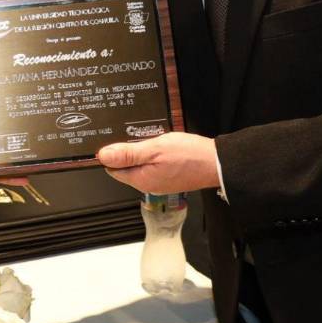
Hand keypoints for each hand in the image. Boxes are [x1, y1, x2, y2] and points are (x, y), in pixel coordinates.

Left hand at [96, 133, 219, 193]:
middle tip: (137, 137)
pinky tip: (160, 147)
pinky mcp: (168, 177)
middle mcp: (148, 184)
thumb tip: (104, 156)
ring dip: (141, 152)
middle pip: (125, 167)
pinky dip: (152, 155)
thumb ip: (127, 153)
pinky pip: (152, 165)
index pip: (112, 169)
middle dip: (127, 152)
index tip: (115, 141)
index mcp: (141, 179)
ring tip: (151, 140)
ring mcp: (159, 182)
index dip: (110, 154)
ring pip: (140, 165)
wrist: (217, 163)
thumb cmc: (189, 155)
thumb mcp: (154, 148)